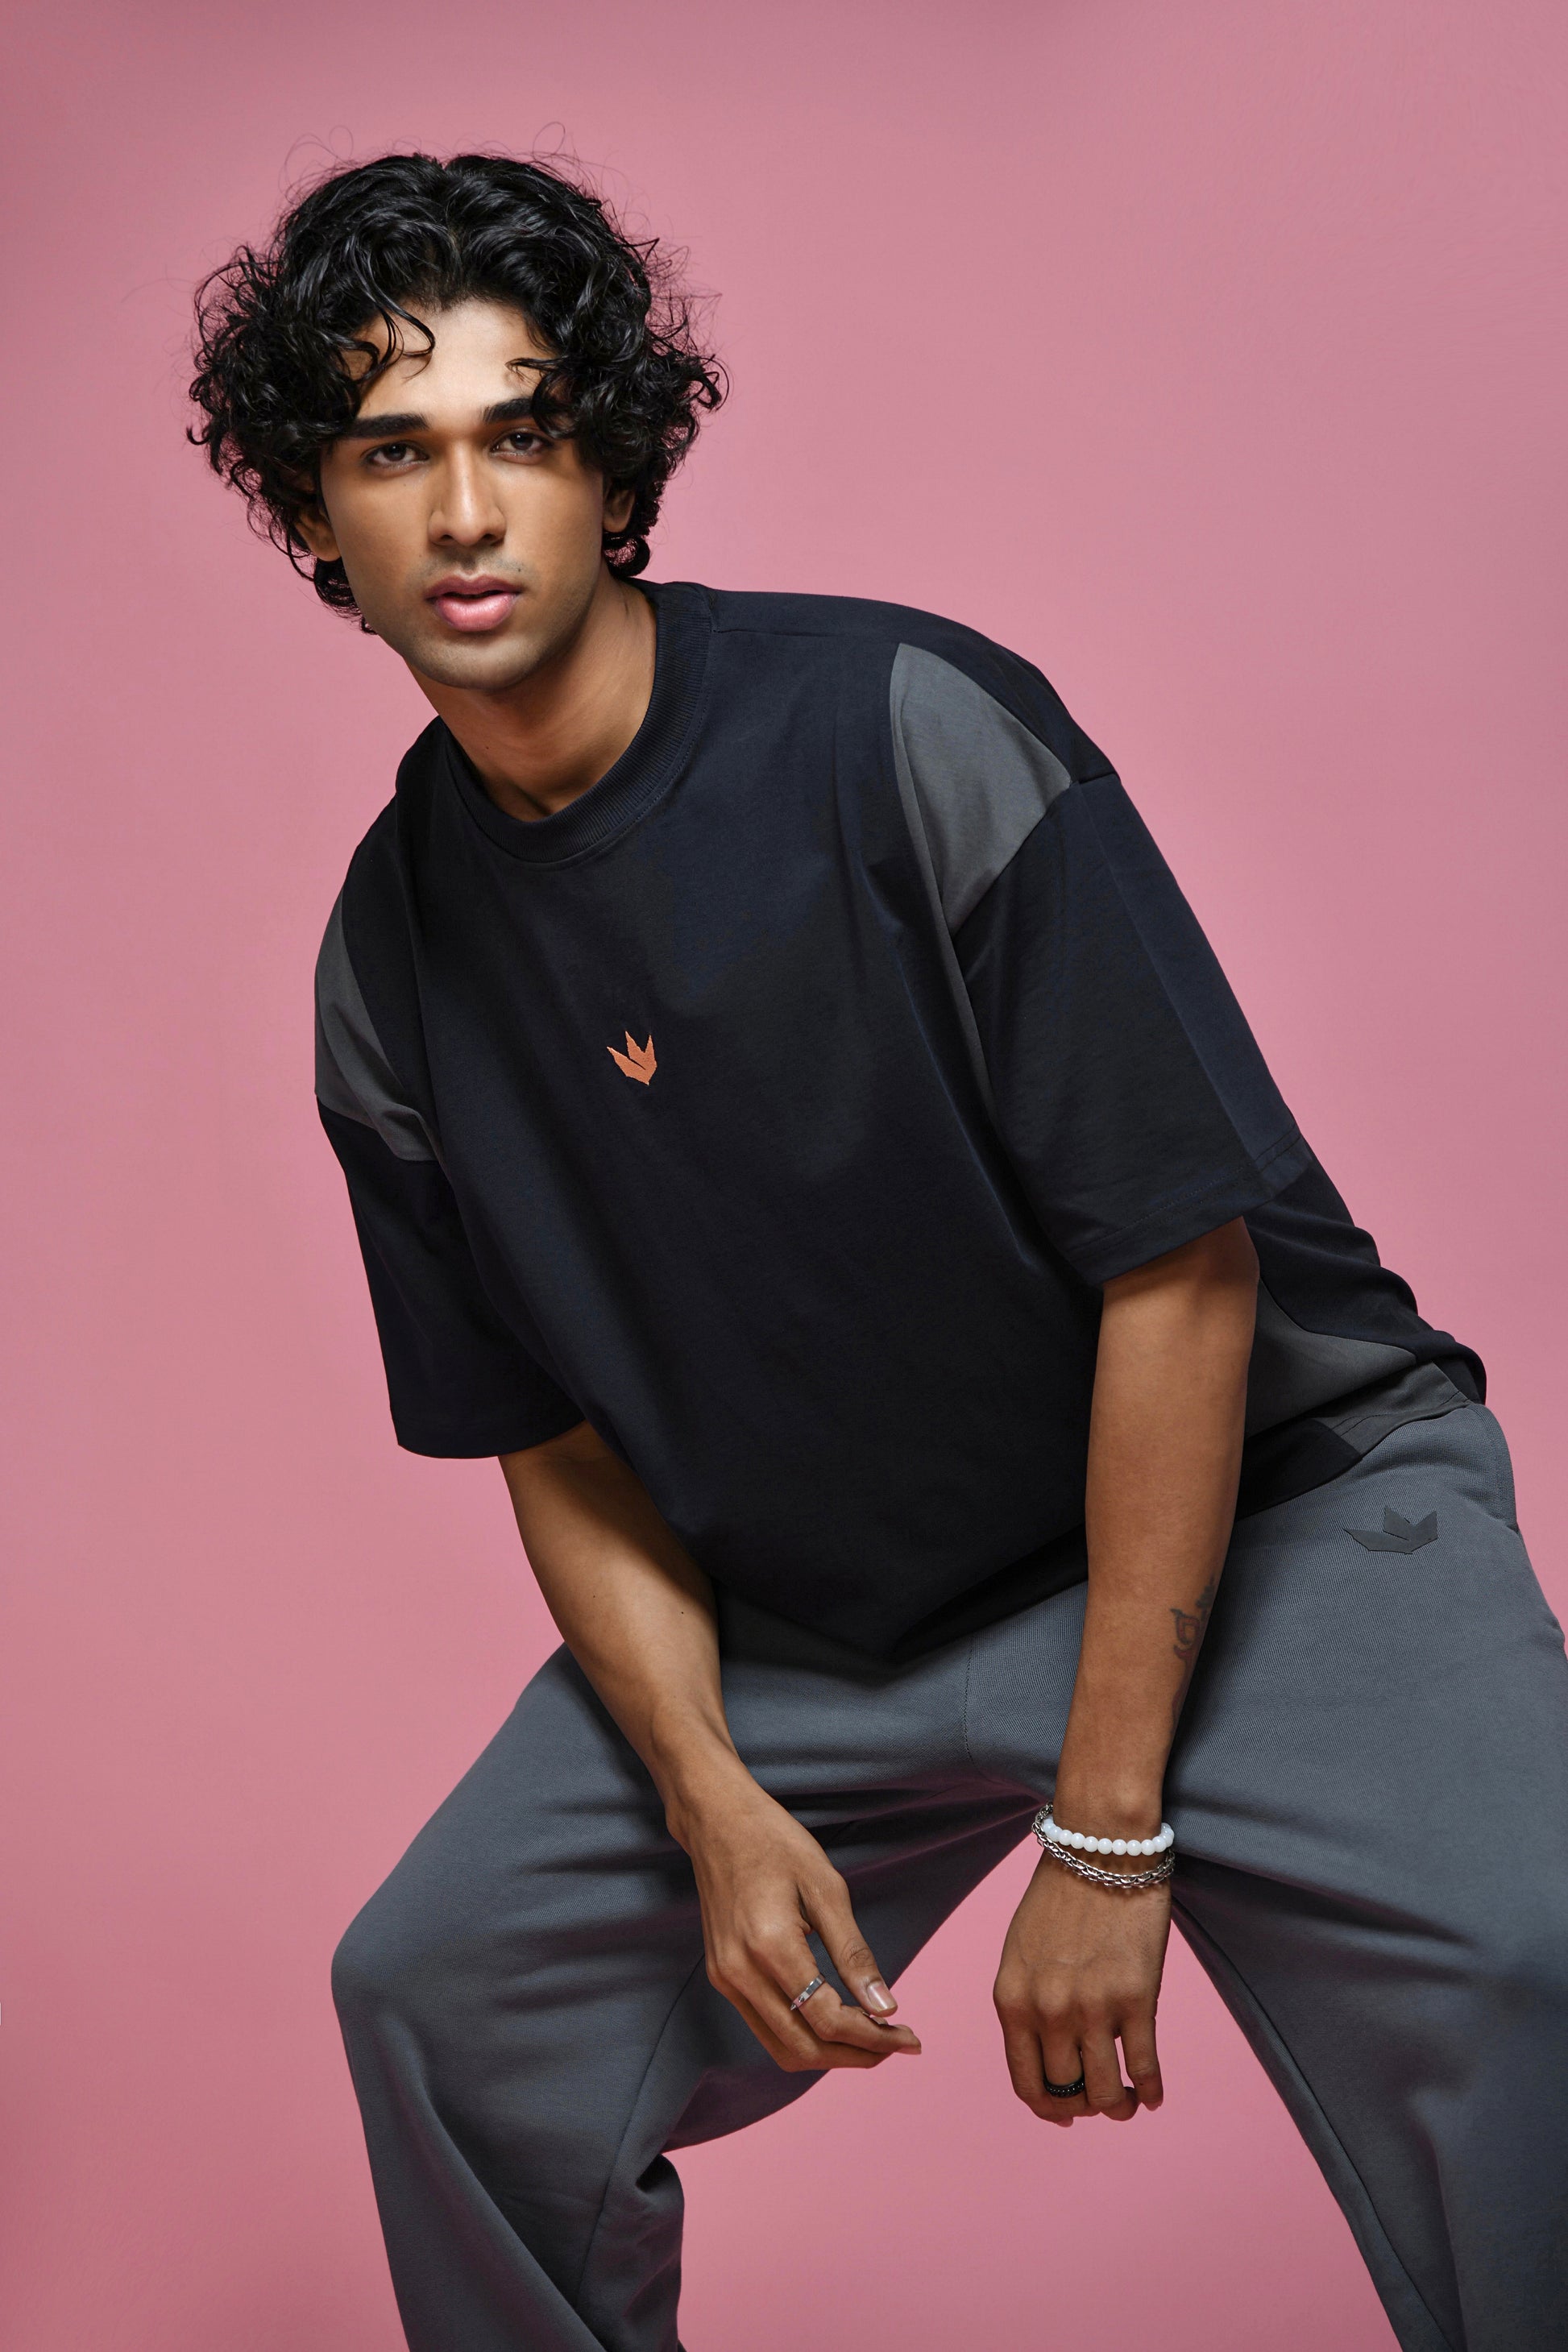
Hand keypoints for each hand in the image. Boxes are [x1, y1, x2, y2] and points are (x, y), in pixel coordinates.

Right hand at [673, 1770, 921, 2072]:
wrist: (716, 1820)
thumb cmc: (775, 1843)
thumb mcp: (826, 1887)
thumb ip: (853, 1952)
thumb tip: (885, 2008)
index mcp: (768, 1947)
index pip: (826, 2019)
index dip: (872, 2038)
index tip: (910, 2038)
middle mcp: (739, 1973)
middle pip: (804, 2048)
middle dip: (856, 2055)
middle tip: (898, 2043)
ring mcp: (725, 1979)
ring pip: (782, 2048)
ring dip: (830, 2053)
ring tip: (872, 2038)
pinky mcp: (722, 1976)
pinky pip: (766, 2027)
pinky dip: (804, 2035)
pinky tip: (836, 2018)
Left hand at [993, 1850, 1170, 2125]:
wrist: (1100, 1847)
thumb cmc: (1060, 1893)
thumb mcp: (1020, 1950)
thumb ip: (1026, 2001)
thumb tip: (1044, 2054)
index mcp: (1012, 1999)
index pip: (1025, 2082)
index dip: (1048, 2107)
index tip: (1065, 2113)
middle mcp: (1047, 2012)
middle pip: (1067, 2092)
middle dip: (1085, 2105)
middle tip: (1100, 2099)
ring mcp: (1093, 2009)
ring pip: (1105, 2092)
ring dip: (1117, 2106)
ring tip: (1127, 2101)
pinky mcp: (1137, 2000)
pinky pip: (1145, 2068)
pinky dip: (1149, 2091)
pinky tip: (1153, 2096)